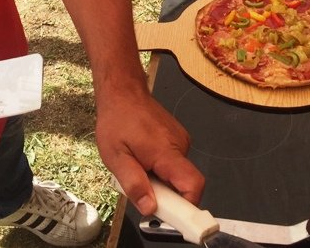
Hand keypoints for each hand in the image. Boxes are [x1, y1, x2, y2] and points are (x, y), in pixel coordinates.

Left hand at [95, 88, 204, 215]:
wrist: (123, 92)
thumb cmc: (117, 121)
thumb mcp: (116, 157)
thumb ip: (134, 184)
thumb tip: (151, 208)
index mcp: (166, 151)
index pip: (192, 185)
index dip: (188, 207)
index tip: (174, 218)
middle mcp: (179, 144)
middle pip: (184, 183)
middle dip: (165, 193)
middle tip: (140, 186)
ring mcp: (180, 139)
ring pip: (176, 173)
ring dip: (159, 179)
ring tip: (137, 164)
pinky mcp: (177, 136)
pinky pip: (173, 161)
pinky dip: (160, 167)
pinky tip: (142, 156)